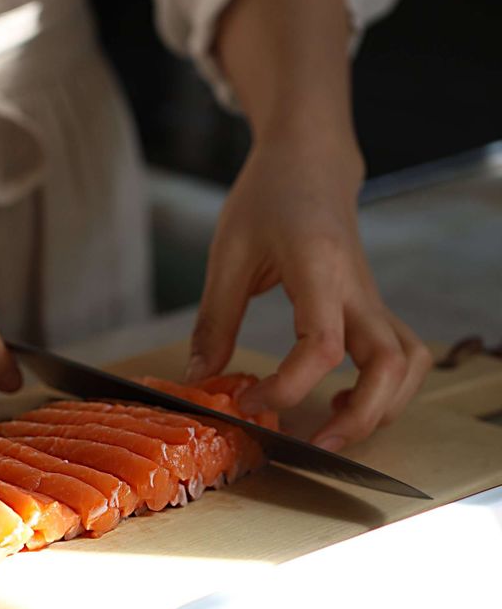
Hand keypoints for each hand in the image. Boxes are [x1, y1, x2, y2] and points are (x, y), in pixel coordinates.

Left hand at [187, 136, 431, 450]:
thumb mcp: (229, 253)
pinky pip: (400, 353)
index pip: (322, 346)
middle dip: (360, 418)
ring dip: (383, 406)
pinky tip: (342, 399)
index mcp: (319, 269)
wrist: (311, 162)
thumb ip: (216, 319)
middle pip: (389, 365)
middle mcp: (357, 288)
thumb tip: (201, 378)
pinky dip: (385, 388)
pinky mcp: (371, 304)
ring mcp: (372, 298)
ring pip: (408, 363)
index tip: (247, 402)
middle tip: (316, 446)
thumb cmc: (269, 197)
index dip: (287, 387)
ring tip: (335, 427)